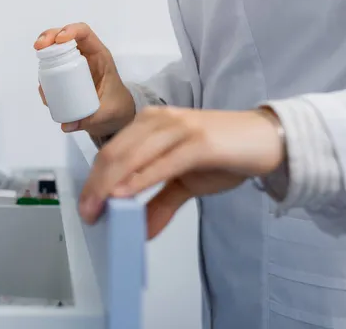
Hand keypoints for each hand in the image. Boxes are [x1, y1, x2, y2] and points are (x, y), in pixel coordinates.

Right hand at [34, 23, 134, 136]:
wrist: (115, 115)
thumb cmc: (116, 108)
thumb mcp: (106, 113)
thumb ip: (89, 120)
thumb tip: (66, 125)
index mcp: (100, 57)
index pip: (85, 34)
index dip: (70, 31)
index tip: (59, 40)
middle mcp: (85, 57)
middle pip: (64, 37)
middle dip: (49, 38)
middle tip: (38, 49)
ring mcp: (74, 66)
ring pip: (56, 50)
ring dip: (43, 56)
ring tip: (42, 78)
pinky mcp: (67, 77)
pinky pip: (53, 69)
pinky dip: (45, 75)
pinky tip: (44, 88)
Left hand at [79, 106, 284, 237]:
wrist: (267, 139)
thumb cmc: (223, 155)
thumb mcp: (185, 183)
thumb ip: (160, 203)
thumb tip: (140, 232)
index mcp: (148, 124)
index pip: (110, 152)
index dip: (93, 181)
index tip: (86, 207)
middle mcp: (158, 120)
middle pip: (114, 154)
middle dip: (95, 186)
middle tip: (88, 214)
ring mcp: (178, 128)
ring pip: (131, 156)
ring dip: (110, 186)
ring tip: (100, 210)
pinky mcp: (198, 141)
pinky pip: (162, 162)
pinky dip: (140, 179)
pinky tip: (125, 195)